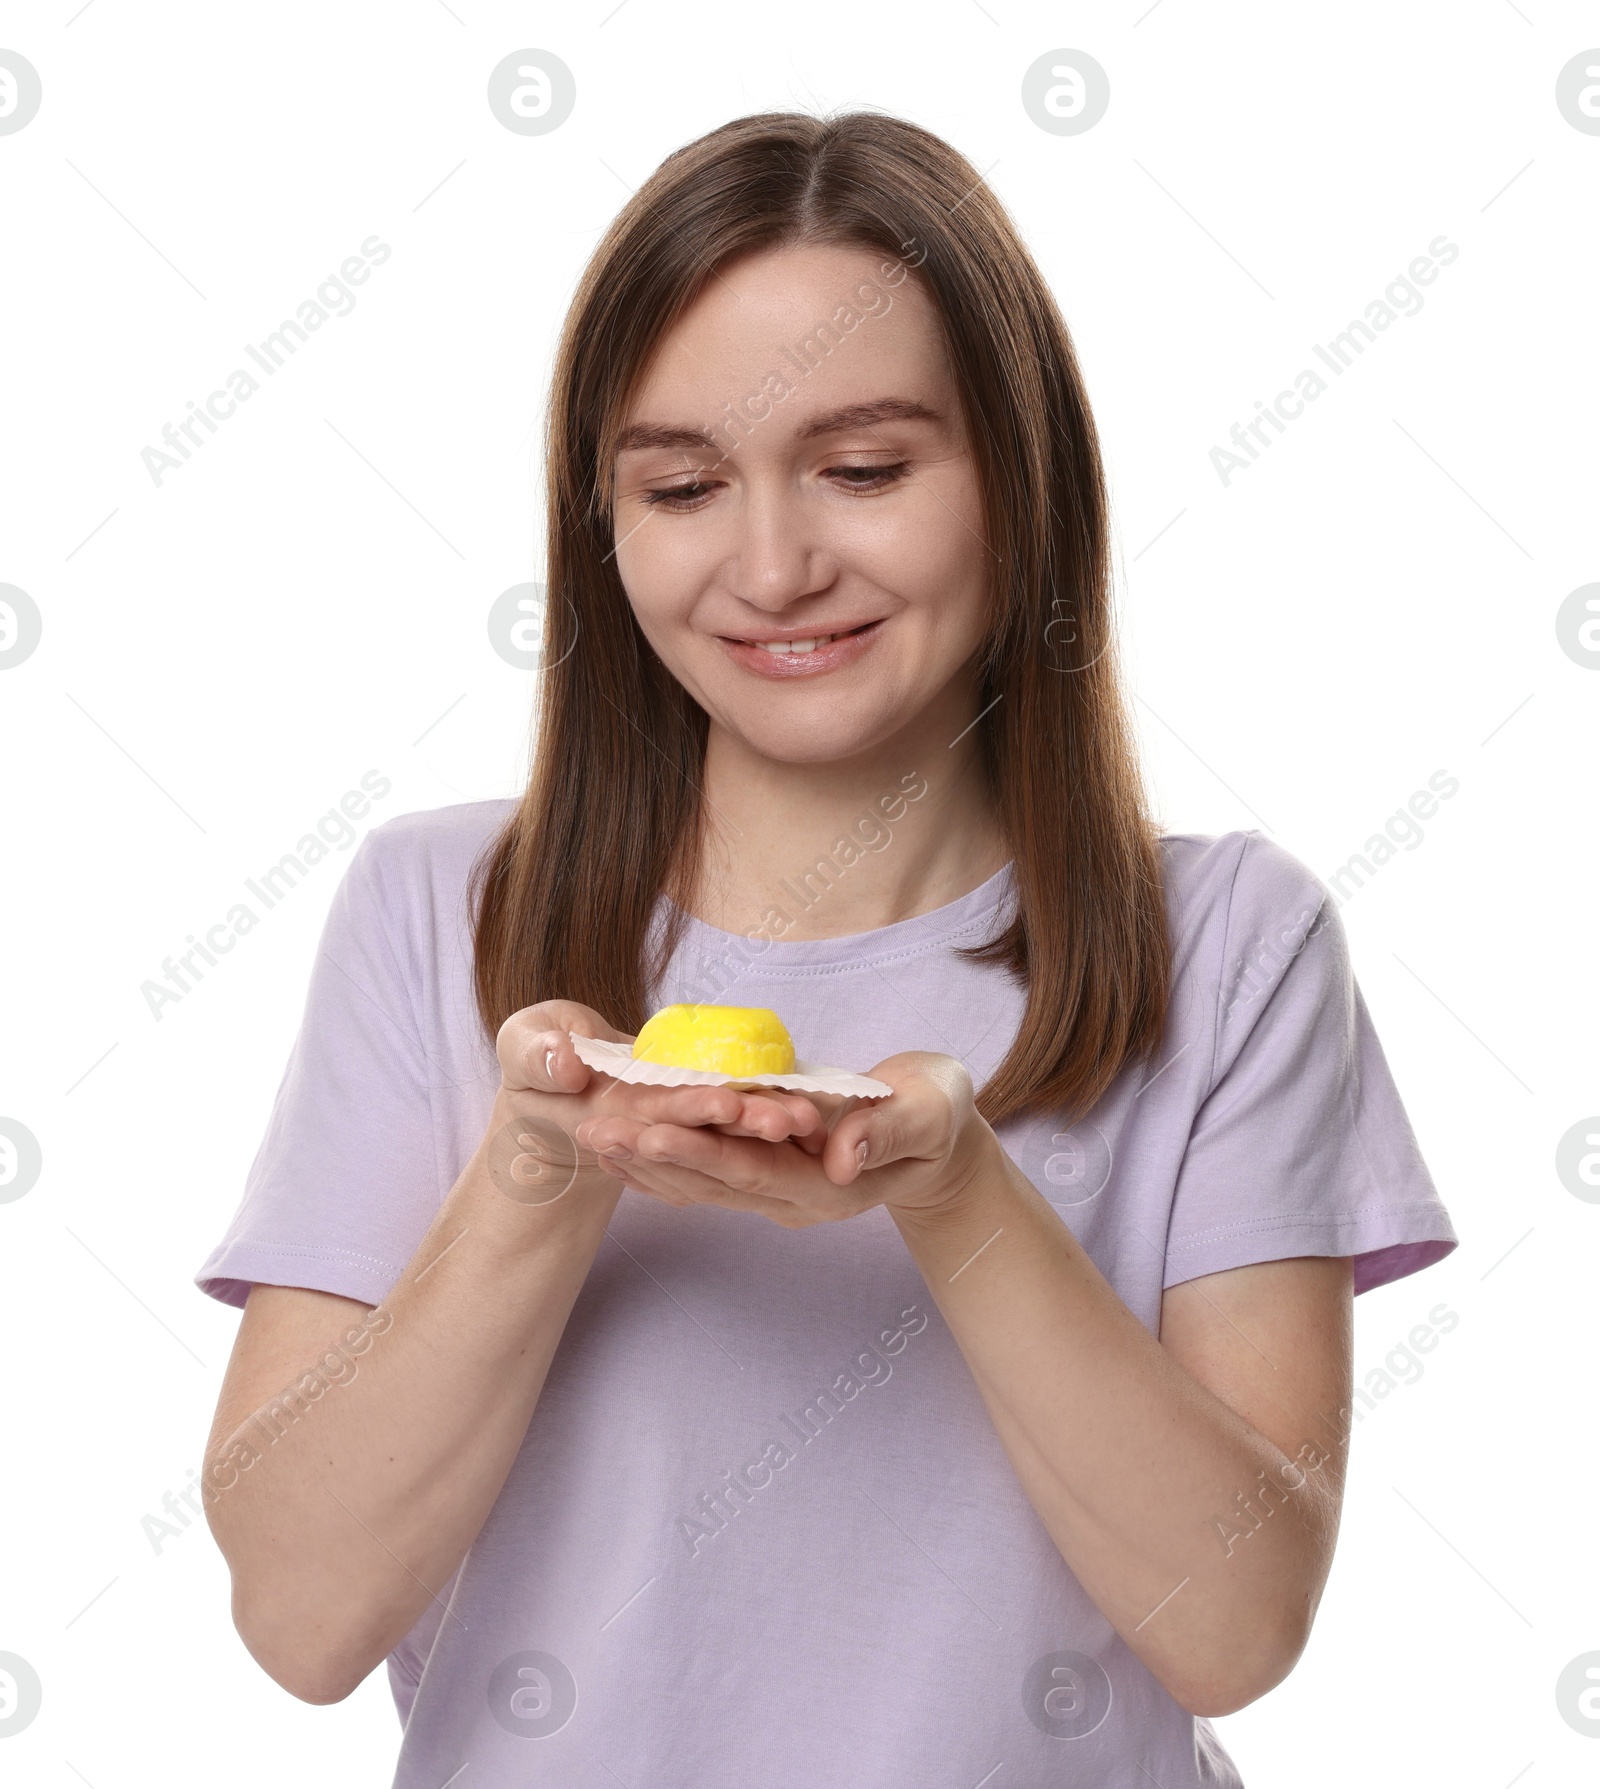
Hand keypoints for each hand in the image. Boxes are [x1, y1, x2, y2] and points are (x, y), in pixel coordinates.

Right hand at [486, 1001, 825, 1207]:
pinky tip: (806, 1113)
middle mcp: (648, 1128)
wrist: (554, 1083)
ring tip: (810, 1118)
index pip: (656, 1115)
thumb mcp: (521, 1045)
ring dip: (765, 1121)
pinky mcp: (691, 1111)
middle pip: (704, 1127)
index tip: (727, 1102)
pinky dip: (762, 1109)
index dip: (691, 1109)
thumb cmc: (534, 1056)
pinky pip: (729, 1113)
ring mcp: (673, 1124)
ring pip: (724, 1125)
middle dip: (748, 1121)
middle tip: (795, 1118)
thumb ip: (538, 1054)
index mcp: (608, 1117)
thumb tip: (569, 1065)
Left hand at [573, 1050, 995, 1227]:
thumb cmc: (938, 1116)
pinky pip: (704, 1170)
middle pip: (710, 1180)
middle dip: (650, 1155)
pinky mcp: (765, 1172)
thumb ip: (885, 1133)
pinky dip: (661, 1157)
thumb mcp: (927, 1115)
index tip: (650, 1131)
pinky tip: (621, 1143)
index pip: (754, 1170)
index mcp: (828, 1188)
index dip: (700, 1151)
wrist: (938, 1139)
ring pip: (698, 1181)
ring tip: (590, 1134)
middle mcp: (792, 1198)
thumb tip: (841, 1156)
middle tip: (594, 1130)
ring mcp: (776, 1190)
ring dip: (643, 1159)